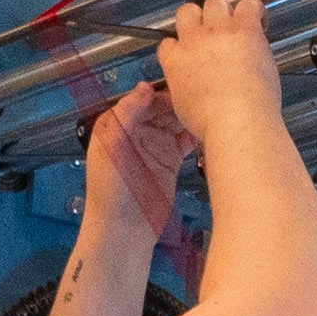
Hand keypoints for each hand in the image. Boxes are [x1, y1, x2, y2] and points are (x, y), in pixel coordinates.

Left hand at [85, 81, 194, 218]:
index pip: (144, 97)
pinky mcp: (170, 161)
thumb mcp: (112, 146)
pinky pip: (186, 140)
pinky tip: (207, 129)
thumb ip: (126, 114)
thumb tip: (144, 86)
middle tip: (203, 96)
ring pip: (177, 120)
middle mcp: (136, 131)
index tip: (183, 85)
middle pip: (164, 106)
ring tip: (208, 110)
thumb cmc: (108, 193)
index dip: (163, 90)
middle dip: (181, 100)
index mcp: (117, 123)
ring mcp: (155, 145)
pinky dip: (196, 133)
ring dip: (191, 115)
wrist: (123, 231)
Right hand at [156, 0, 284, 135]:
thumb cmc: (215, 122)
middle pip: (187, 11)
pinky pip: (249, 4)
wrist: (235, 119)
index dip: (180, 44)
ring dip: (225, 9)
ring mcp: (218, 32)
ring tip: (237, 22)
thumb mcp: (184, 109)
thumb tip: (191, 90)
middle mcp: (194, 41)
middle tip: (213, 30)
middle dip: (199, 18)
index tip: (190, 50)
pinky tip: (260, 21)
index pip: (169, 42)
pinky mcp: (244, 29)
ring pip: (215, 1)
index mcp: (176, 62)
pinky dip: (255, 10)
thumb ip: (184, 90)